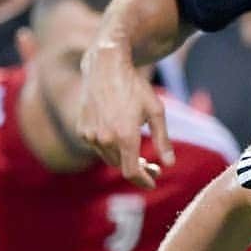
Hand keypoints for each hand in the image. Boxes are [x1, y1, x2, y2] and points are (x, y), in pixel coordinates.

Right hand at [78, 41, 173, 187]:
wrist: (106, 68)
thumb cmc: (135, 88)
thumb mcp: (156, 111)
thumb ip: (162, 140)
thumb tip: (169, 165)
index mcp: (125, 136)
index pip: (132, 172)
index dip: (143, 181)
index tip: (153, 183)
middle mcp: (105, 138)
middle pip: (121, 166)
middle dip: (138, 169)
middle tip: (152, 166)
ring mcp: (90, 135)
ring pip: (108, 158)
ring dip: (122, 159)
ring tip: (138, 153)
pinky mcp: (81, 129)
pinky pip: (97, 146)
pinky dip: (109, 147)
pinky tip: (119, 136)